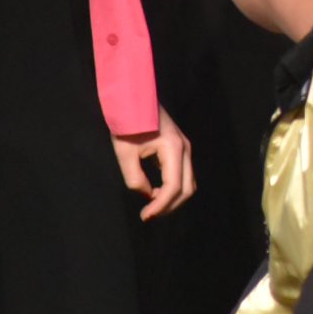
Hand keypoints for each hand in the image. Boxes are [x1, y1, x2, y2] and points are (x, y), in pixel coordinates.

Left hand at [112, 105, 196, 220]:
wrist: (132, 98)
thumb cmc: (126, 123)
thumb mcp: (125, 153)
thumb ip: (135, 178)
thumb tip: (145, 195)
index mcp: (173, 148)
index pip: (173, 187)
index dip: (160, 206)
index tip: (145, 216)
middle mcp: (184, 149)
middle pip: (187, 189)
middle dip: (169, 206)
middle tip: (148, 214)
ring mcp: (184, 148)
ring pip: (187, 183)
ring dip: (172, 199)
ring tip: (151, 207)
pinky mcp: (179, 148)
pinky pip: (182, 175)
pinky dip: (172, 189)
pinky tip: (154, 193)